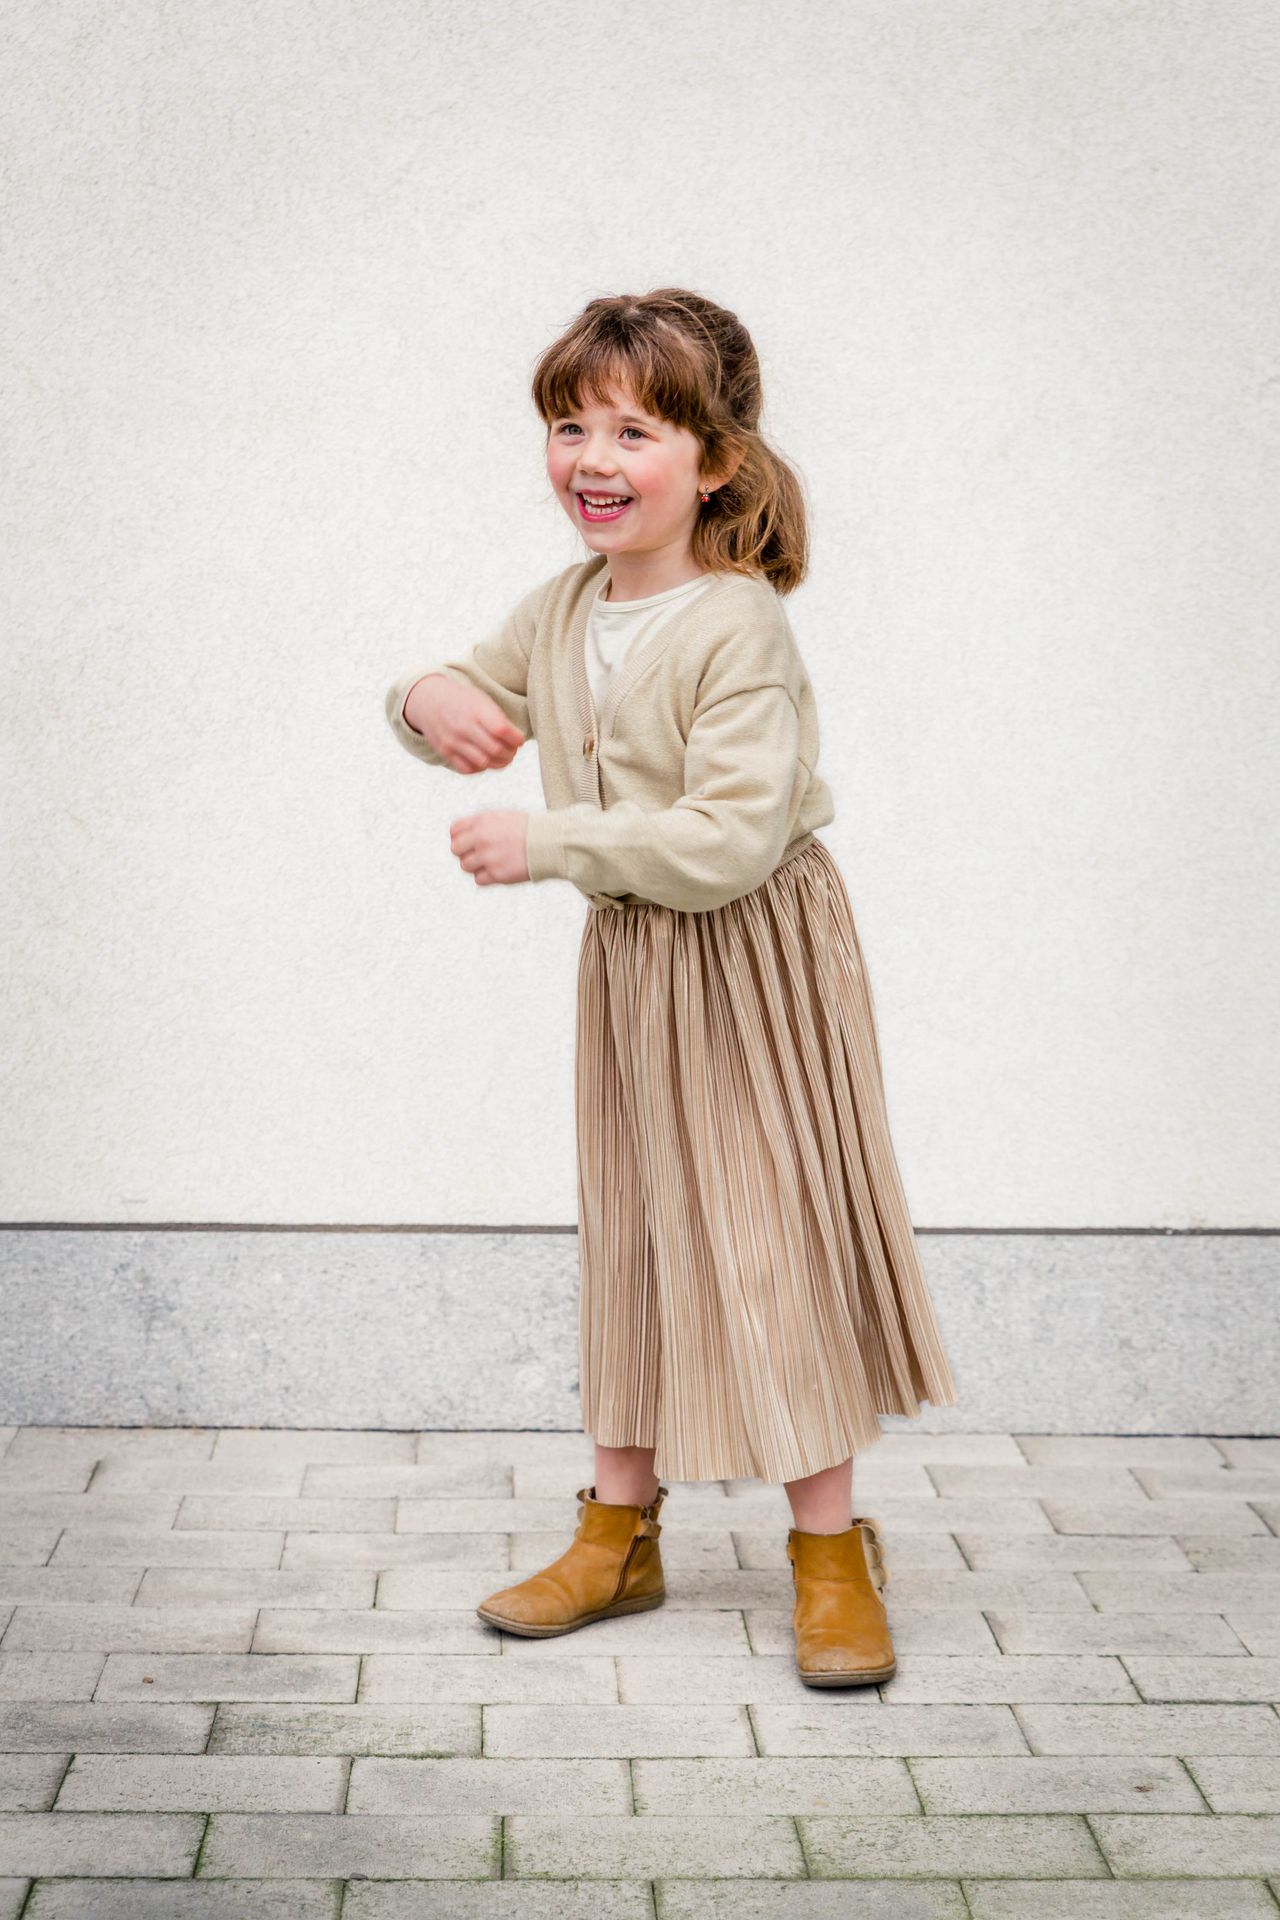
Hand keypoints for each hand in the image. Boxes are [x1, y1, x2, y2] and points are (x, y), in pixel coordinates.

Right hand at [411, 677, 525, 771]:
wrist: (429, 700)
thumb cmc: (464, 700)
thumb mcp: (482, 700)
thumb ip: (498, 719)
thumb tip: (517, 741)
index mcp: (476, 709)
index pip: (502, 730)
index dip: (516, 739)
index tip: (519, 740)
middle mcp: (463, 726)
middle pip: (495, 750)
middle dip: (510, 753)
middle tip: (512, 750)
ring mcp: (453, 740)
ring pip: (483, 762)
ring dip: (498, 763)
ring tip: (502, 757)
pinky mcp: (445, 751)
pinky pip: (468, 769)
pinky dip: (480, 768)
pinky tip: (485, 760)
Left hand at [449, 810, 530, 886]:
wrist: (550, 842)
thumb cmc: (530, 830)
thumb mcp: (503, 817)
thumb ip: (481, 825)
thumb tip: (463, 837)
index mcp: (482, 820)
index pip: (454, 830)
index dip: (460, 837)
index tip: (469, 842)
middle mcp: (481, 837)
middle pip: (455, 849)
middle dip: (465, 852)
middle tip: (479, 854)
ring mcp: (488, 856)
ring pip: (465, 866)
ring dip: (476, 866)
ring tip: (492, 862)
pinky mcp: (497, 873)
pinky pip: (478, 880)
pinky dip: (486, 877)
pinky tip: (498, 870)